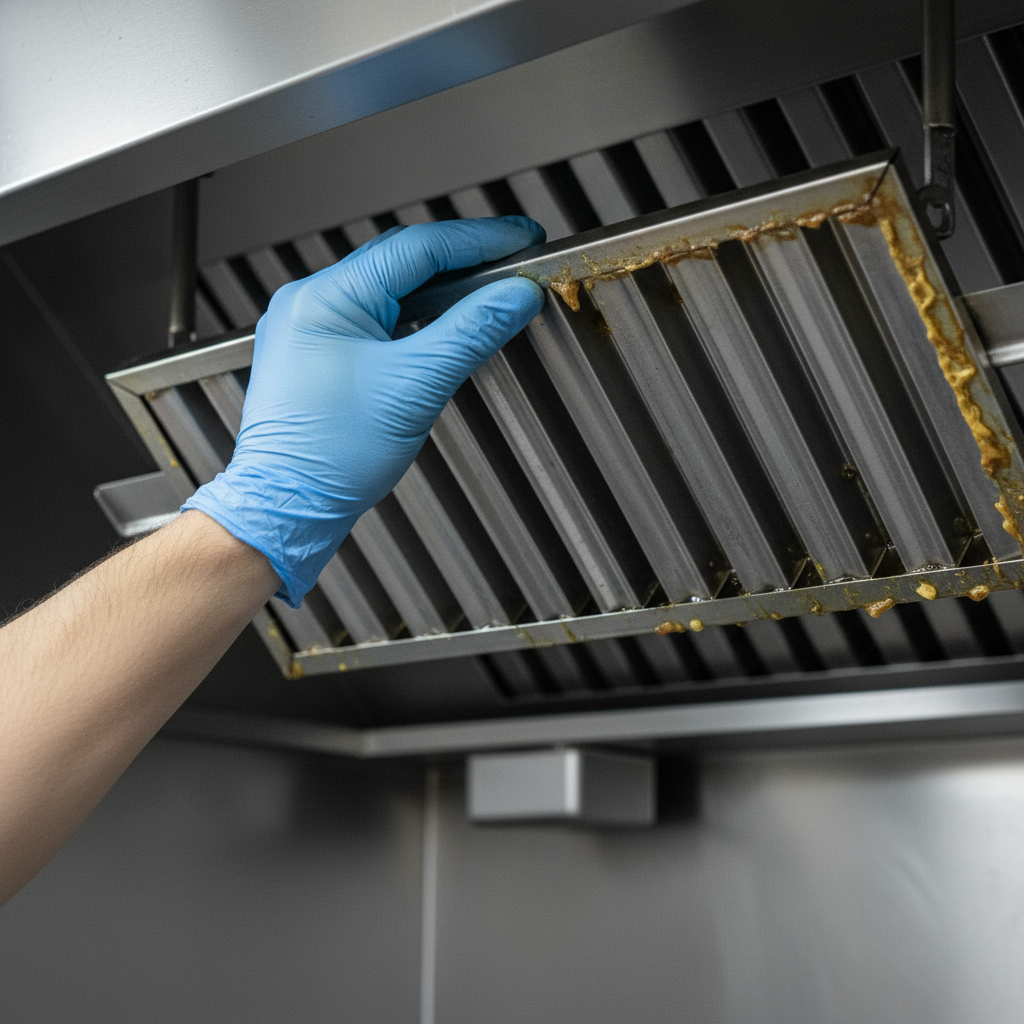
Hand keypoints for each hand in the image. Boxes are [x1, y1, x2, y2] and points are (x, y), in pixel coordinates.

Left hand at [183, 217, 545, 606]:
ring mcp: (311, 328)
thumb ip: (471, 332)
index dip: (478, 241)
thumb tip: (514, 296)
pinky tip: (445, 325)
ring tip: (489, 291)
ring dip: (441, 290)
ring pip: (391, 291)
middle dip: (463, 261)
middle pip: (404, 263)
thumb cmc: (330, 455)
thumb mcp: (415, 386)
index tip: (521, 239)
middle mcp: (311, 302)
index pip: (418, 248)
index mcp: (326, 297)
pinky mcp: (318, 355)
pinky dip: (417, 317)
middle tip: (514, 261)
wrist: (288, 506)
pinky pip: (377, 319)